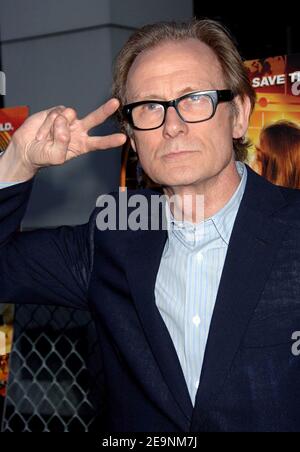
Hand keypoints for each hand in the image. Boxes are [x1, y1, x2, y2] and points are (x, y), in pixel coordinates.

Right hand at [12, 98, 126, 172]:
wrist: (27, 147)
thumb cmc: (43, 155)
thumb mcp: (56, 156)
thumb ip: (63, 143)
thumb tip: (65, 126)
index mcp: (82, 145)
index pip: (99, 142)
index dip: (110, 141)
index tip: (122, 139)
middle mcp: (79, 131)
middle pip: (95, 118)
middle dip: (105, 110)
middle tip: (116, 103)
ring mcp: (69, 120)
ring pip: (69, 116)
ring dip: (56, 126)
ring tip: (47, 137)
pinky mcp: (58, 112)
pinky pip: (57, 113)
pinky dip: (48, 123)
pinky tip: (43, 131)